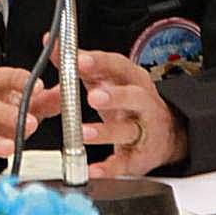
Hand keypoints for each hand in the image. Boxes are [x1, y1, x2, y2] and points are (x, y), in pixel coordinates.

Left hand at [70, 48, 187, 177]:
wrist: (164, 133)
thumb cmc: (129, 102)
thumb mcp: (107, 79)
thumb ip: (79, 64)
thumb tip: (50, 44)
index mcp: (131, 79)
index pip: (117, 66)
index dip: (99, 63)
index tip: (79, 60)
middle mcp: (142, 102)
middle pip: (133, 96)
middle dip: (114, 96)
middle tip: (92, 96)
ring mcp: (142, 130)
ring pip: (127, 130)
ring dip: (105, 132)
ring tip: (84, 133)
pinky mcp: (139, 156)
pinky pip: (124, 163)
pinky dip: (108, 167)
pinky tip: (93, 170)